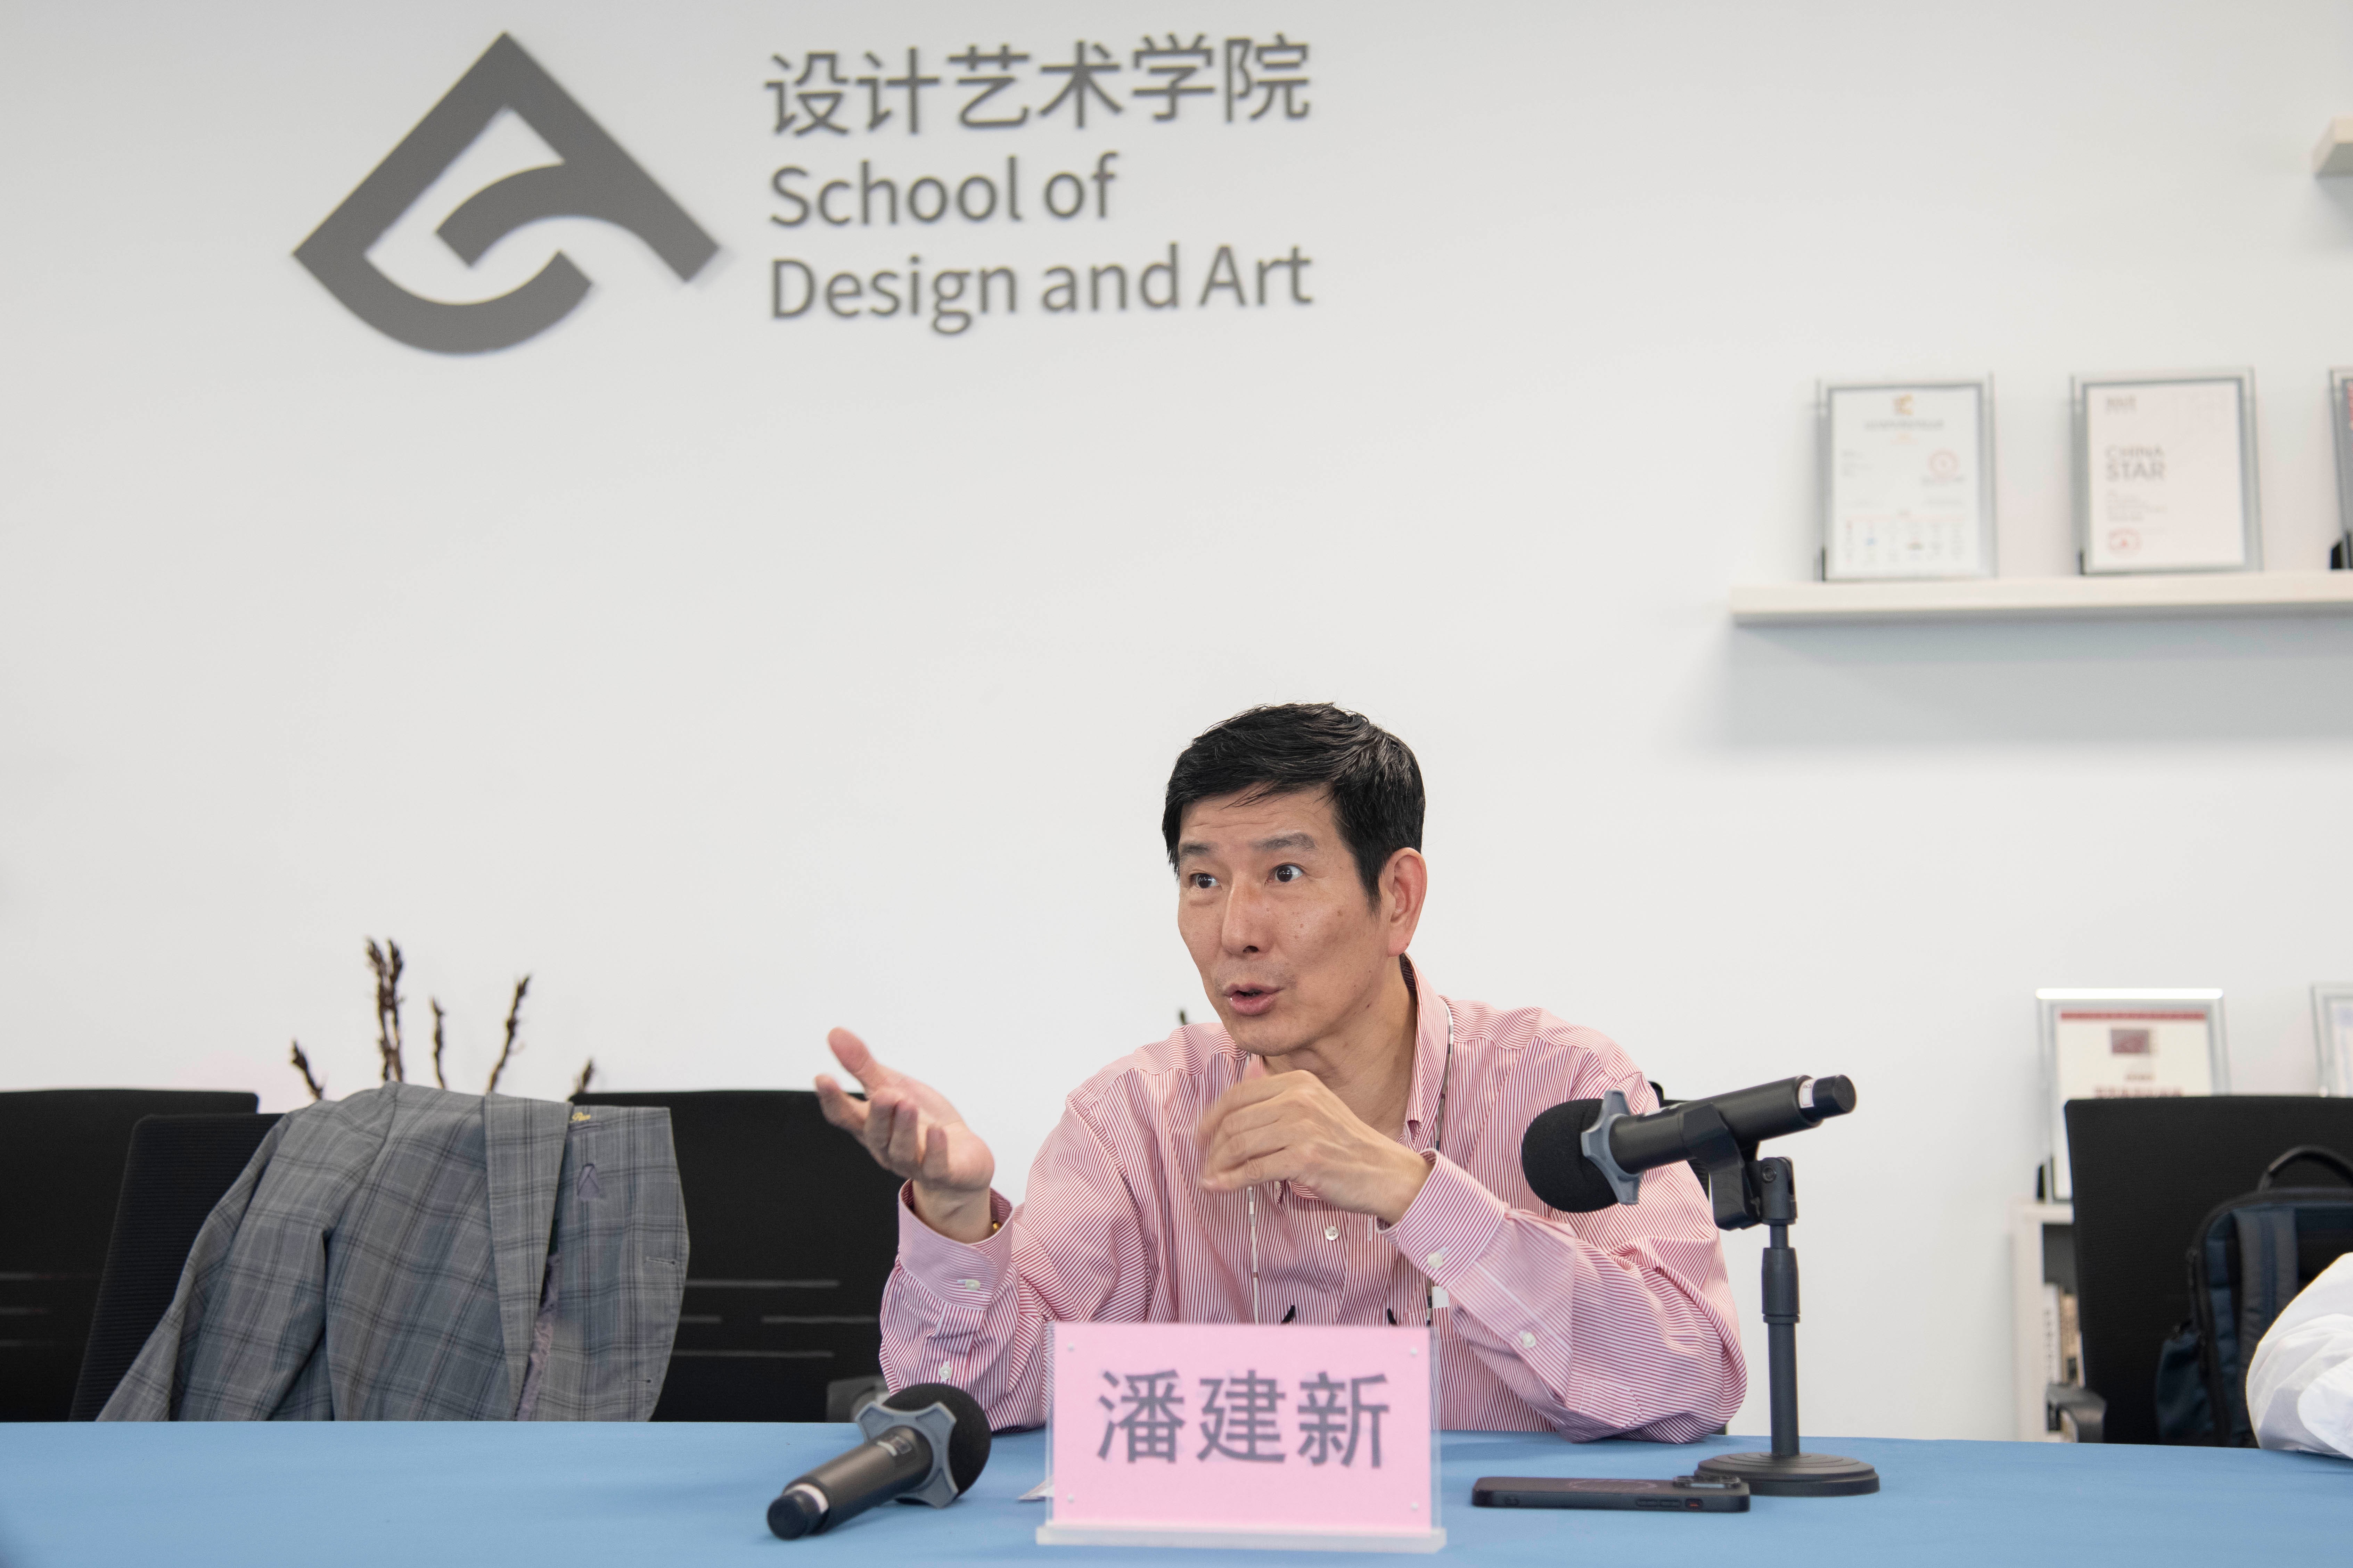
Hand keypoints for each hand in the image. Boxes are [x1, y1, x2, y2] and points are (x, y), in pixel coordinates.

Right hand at [815, 1028, 996, 1242]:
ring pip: (902, 1150)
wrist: (961, 1156)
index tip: (823, 1078)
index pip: (844, 1115)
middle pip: (875, 1134)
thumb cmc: (922, 1120)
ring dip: (904, 1128)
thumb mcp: (893, 1086)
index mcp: (870, 1125)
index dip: (832, 1099)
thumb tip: (835, 1033)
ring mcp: (914, 1162)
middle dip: (878, 1115)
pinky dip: (934, 1150)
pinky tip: (937, 1132)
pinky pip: (934, 1166)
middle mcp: (887, 1147)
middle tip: (884, 1093)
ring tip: (907, 1104)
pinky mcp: (941, 1173)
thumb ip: (863, 1065)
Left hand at [1194, 1071, 1431, 1224]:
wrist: (1385, 1172)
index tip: (1200, 1137)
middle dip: (1211, 1146)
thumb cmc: (1346, 1147)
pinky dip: (1229, 1181)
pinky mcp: (1306, 1158)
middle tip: (1204, 1164)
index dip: (1211, 1117)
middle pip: (1234, 1121)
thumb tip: (1229, 1116)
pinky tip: (1218, 1188)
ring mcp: (1303, 1128)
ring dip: (1216, 1165)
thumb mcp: (1315, 1109)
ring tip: (1209, 1177)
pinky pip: (1254, 1170)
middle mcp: (1299, 1099)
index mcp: (1298, 1082)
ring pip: (1239, 1145)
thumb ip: (1279, 1105)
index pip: (1238, 1094)